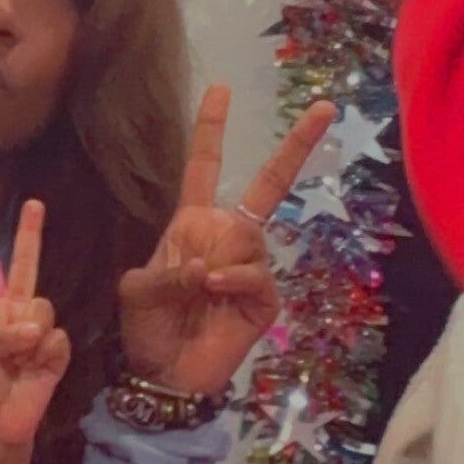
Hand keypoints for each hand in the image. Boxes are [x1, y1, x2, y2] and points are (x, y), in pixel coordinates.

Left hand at [0, 201, 70, 449]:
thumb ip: (0, 332)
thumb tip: (36, 328)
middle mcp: (12, 316)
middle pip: (24, 269)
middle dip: (29, 236)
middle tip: (35, 203)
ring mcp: (37, 333)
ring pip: (41, 306)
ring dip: (27, 334)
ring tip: (16, 361)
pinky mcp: (56, 353)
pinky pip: (55, 337)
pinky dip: (43, 354)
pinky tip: (34, 371)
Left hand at [118, 84, 334, 397]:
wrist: (164, 374)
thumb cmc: (146, 329)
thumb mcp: (137, 291)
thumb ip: (165, 271)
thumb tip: (204, 267)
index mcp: (191, 225)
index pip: (204, 168)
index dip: (211, 130)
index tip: (221, 89)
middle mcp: (225, 237)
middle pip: (267, 185)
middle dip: (295, 147)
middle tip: (326, 109)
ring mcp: (248, 266)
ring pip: (250, 238)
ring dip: (221, 259)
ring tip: (198, 287)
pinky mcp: (263, 297)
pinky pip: (255, 273)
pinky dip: (232, 279)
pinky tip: (213, 289)